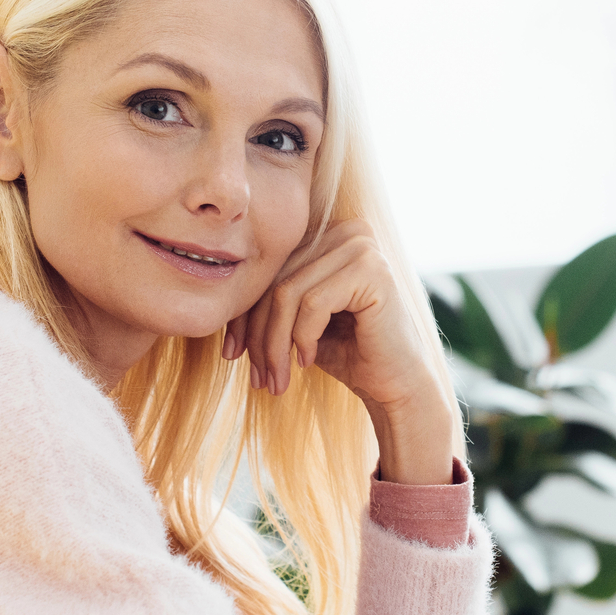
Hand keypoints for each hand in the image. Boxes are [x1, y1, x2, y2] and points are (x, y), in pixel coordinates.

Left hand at [223, 220, 456, 484]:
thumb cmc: (347, 353)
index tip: (231, 354)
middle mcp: (346, 230)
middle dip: (257, 334)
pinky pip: (312, 303)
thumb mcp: (298, 322)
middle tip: (255, 376)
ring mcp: (361, 244)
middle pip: (275, 280)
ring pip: (288, 293)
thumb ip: (270, 301)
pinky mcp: (371, 269)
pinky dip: (302, 338)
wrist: (397, 385)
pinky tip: (308, 361)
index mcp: (328, 234)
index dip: (244, 314)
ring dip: (274, 344)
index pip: (269, 269)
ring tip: (275, 379)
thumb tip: (218, 302)